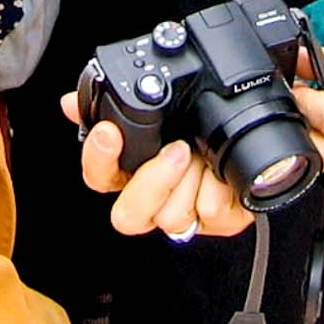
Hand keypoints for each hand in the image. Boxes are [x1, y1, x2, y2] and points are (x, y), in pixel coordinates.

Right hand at [57, 94, 253, 239]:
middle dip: (152, 182)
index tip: (108, 133)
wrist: (254, 146)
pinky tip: (223, 171)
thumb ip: (111, 104)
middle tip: (177, 150)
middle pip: (128, 215)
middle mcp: (154, 200)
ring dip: (191, 179)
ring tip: (204, 153)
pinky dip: (220, 187)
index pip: (98, 177)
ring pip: (171, 218)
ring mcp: (185, 216)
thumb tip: (69, 101)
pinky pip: (211, 214)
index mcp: (131, 173)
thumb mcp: (161, 109)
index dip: (98, 157)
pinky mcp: (218, 222)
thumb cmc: (198, 130)